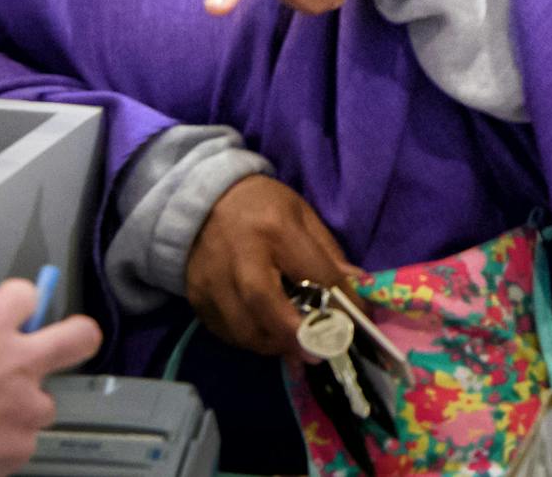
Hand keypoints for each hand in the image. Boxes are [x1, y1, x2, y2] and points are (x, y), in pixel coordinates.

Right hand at [0, 278, 102, 476]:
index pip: (25, 295)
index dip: (21, 304)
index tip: (17, 311)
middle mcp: (18, 361)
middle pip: (77, 337)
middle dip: (77, 338)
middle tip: (68, 345)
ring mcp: (25, 404)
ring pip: (44, 404)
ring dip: (23, 411)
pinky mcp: (22, 444)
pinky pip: (22, 444)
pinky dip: (5, 448)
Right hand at [184, 176, 360, 357]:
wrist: (203, 197)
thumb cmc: (262, 205)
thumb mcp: (302, 214)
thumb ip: (327, 253)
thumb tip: (355, 290)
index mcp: (275, 229)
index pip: (312, 273)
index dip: (338, 304)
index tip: (353, 327)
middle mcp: (240, 255)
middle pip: (264, 304)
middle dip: (294, 335)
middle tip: (316, 353)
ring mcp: (212, 278)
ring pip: (242, 328)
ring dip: (272, 344)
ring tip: (291, 344)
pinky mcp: (196, 296)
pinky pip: (225, 332)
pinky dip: (248, 340)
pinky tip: (264, 332)